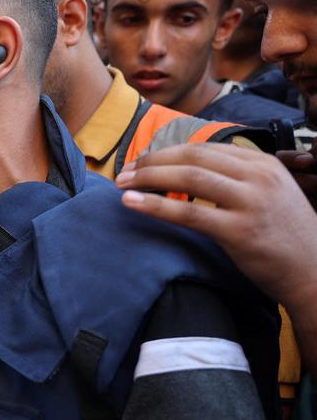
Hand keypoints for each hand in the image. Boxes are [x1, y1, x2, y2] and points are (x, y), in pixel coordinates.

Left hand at [115, 142, 316, 309]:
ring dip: (148, 177)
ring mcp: (250, 202)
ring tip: (122, 184)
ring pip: (188, 177)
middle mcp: (258, 176)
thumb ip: (238, 178)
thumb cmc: (285, 236)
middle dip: (151, 161)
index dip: (165, 152)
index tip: (141, 162)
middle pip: (192, 157)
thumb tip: (189, 169)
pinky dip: (155, 205)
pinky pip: (188, 213)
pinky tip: (131, 203)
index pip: (204, 148)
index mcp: (263, 163)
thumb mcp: (270, 193)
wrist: (315, 272)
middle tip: (124, 172)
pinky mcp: (239, 231)